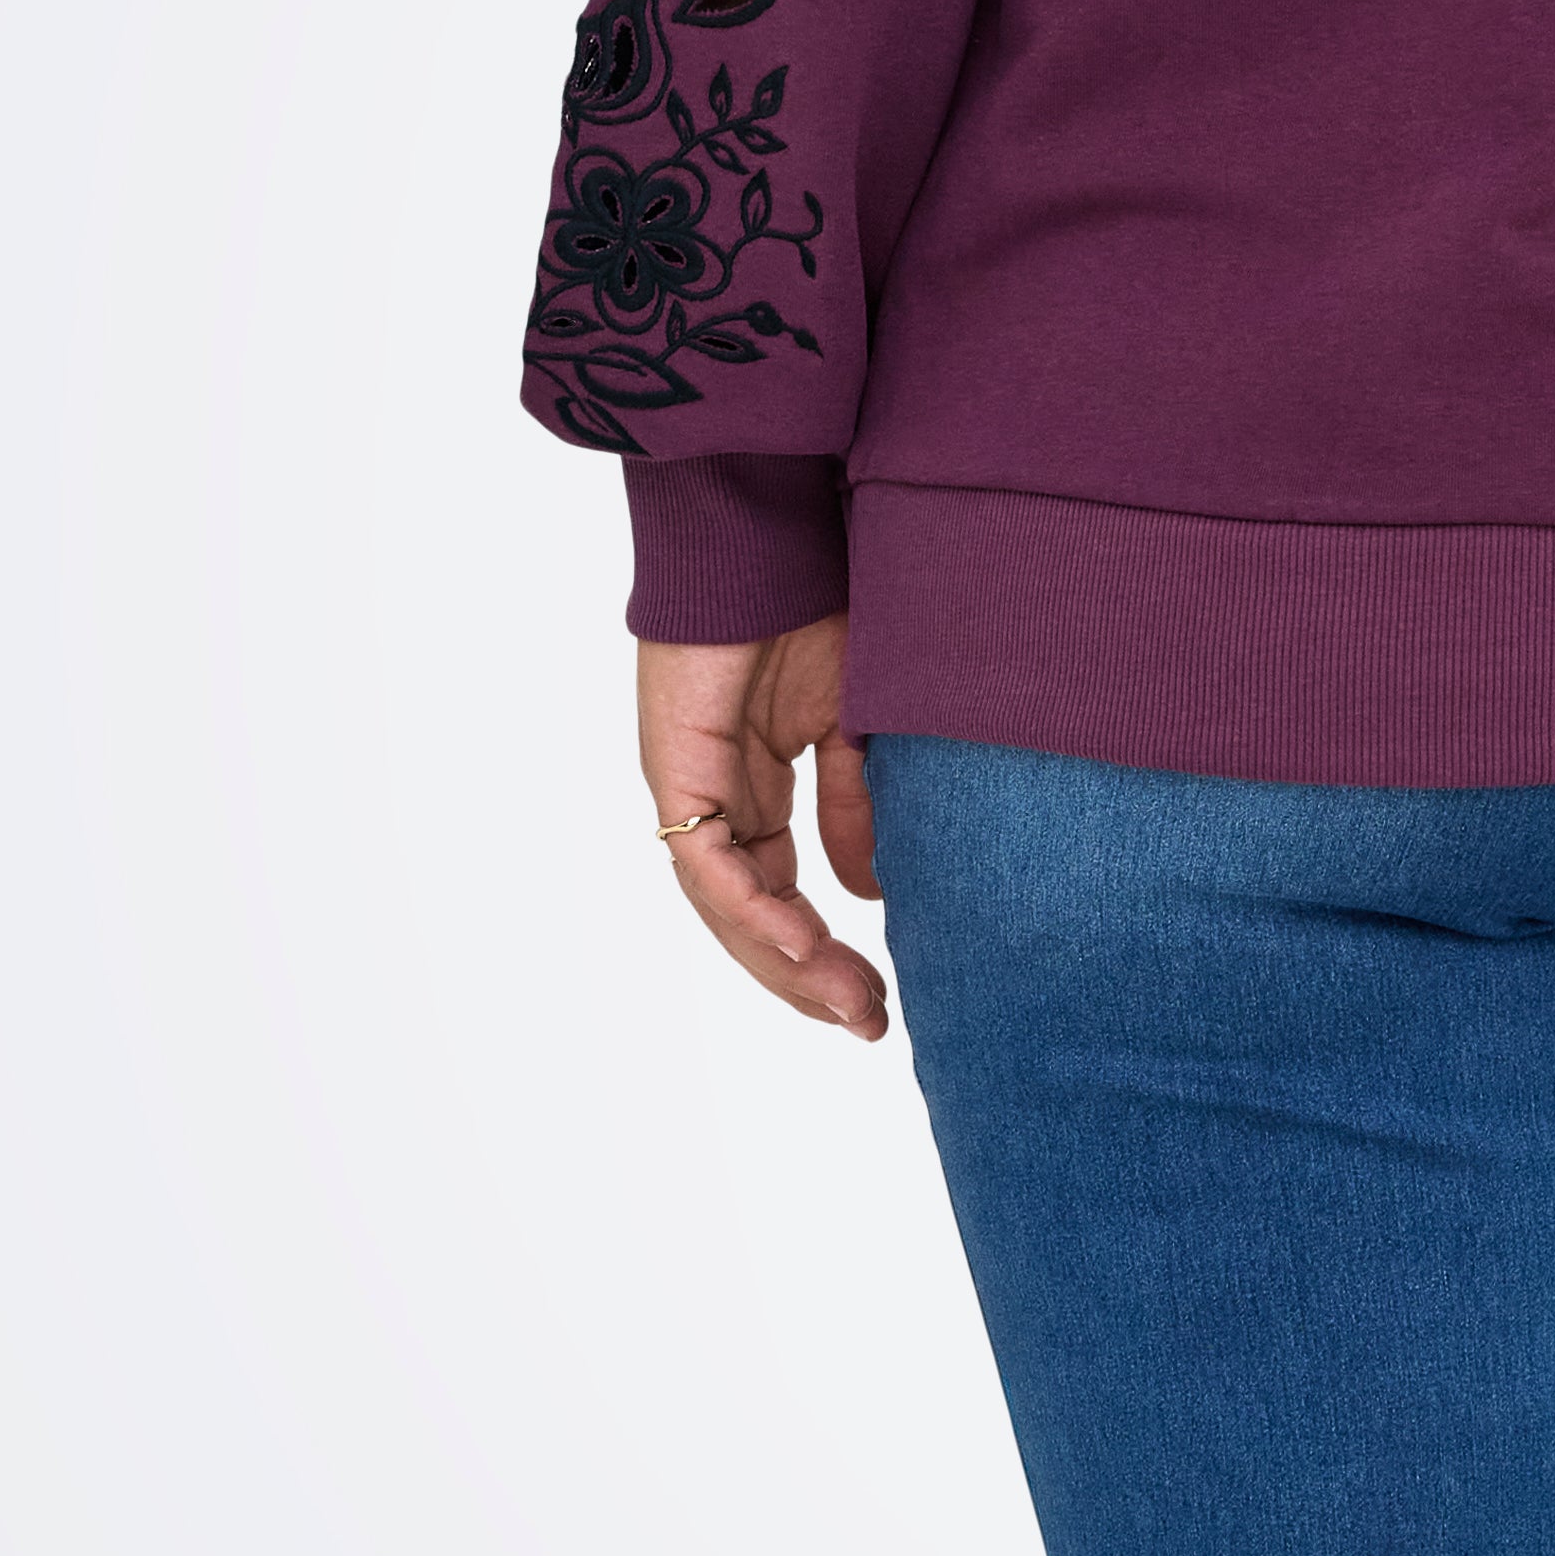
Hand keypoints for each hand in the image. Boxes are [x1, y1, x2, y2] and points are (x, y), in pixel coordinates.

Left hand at [635, 620, 887, 1040]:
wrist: (775, 531)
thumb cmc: (817, 603)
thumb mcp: (857, 727)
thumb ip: (856, 809)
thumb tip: (871, 894)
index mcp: (752, 788)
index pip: (781, 894)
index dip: (825, 952)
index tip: (879, 1000)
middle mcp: (713, 798)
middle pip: (750, 918)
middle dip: (807, 979)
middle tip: (867, 1024)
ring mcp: (689, 786)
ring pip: (726, 905)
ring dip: (785, 961)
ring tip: (845, 1002)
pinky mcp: (675, 765)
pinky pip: (708, 860)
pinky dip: (753, 907)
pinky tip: (804, 943)